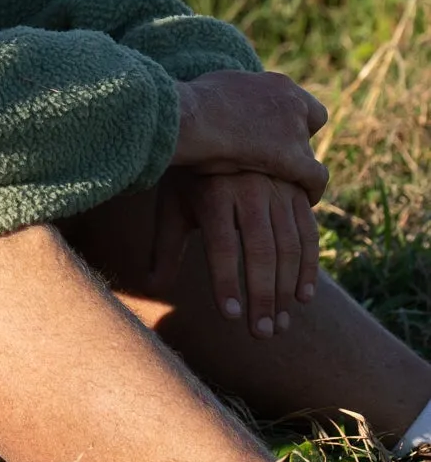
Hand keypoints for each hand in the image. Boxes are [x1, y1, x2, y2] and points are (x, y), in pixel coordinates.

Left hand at [149, 168, 320, 337]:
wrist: (221, 128)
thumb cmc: (189, 178)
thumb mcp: (173, 206)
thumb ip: (166, 247)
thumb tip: (153, 286)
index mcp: (214, 193)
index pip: (222, 245)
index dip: (226, 282)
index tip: (231, 317)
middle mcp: (249, 189)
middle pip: (260, 251)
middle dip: (262, 296)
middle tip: (261, 333)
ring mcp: (278, 189)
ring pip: (289, 246)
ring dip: (286, 290)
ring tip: (279, 325)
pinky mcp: (298, 193)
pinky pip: (308, 234)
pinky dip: (308, 268)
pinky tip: (302, 298)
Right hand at [172, 70, 328, 205]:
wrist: (191, 117)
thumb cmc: (194, 103)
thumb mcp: (220, 84)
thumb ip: (236, 94)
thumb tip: (226, 99)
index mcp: (277, 84)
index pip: (305, 105)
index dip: (296, 121)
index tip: (279, 134)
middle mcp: (292, 104)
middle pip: (307, 130)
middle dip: (293, 145)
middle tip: (274, 160)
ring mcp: (294, 132)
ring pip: (309, 155)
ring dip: (296, 168)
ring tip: (283, 185)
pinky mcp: (292, 159)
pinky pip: (315, 178)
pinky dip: (312, 189)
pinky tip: (305, 200)